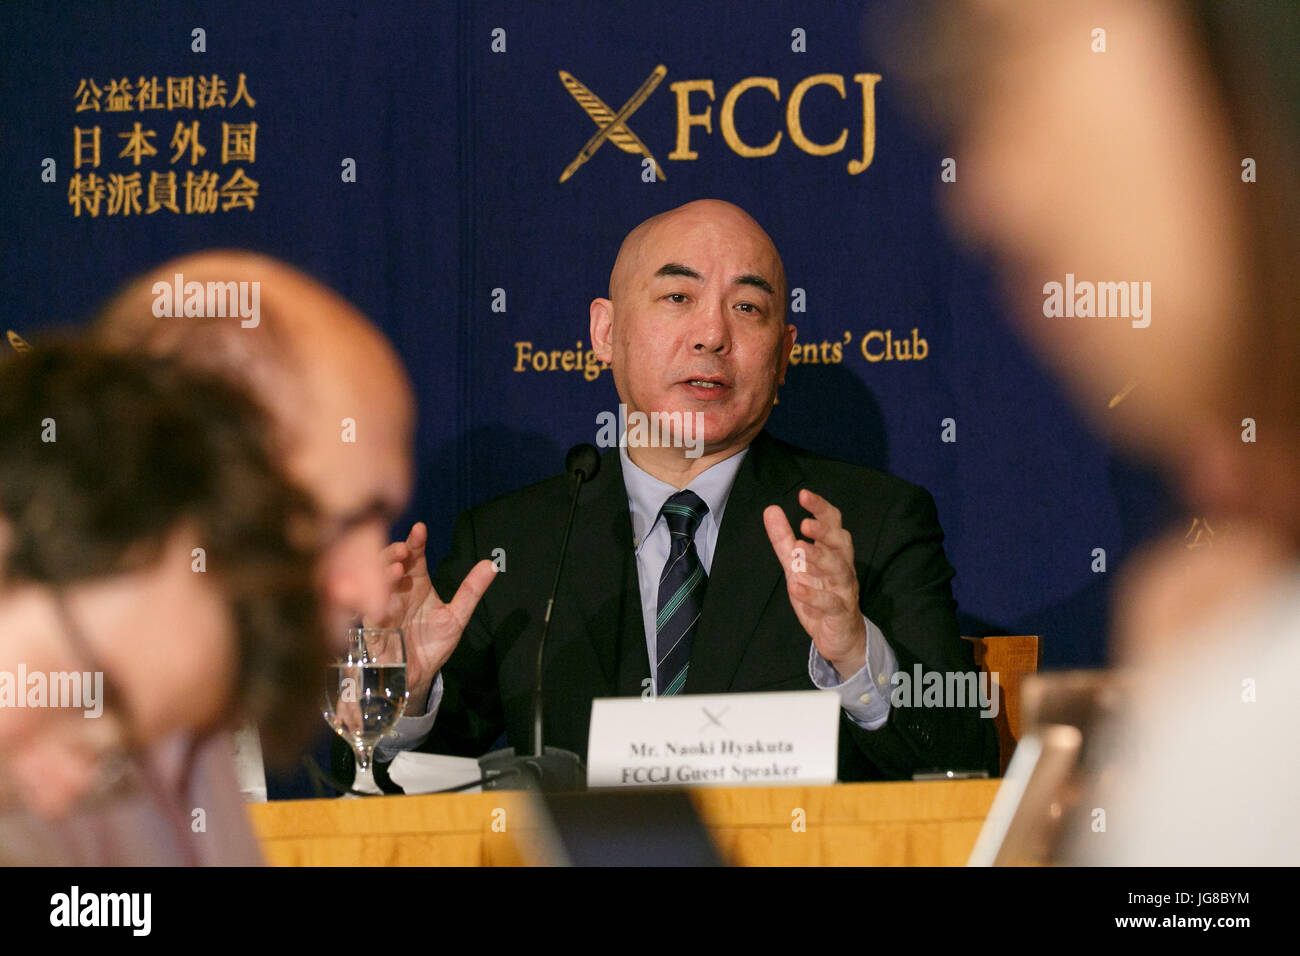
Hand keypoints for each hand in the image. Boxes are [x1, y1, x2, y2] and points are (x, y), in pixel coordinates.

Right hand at [371, 522, 496, 714]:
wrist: (417, 677)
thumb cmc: (432, 644)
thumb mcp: (456, 616)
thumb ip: (471, 590)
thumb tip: (492, 564)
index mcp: (415, 584)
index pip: (414, 557)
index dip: (416, 542)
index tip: (420, 529)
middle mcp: (396, 592)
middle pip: (388, 563)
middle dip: (393, 552)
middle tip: (405, 548)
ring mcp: (382, 608)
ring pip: (373, 584)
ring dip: (382, 574)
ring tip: (397, 568)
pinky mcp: (372, 630)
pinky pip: (366, 614)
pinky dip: (371, 603)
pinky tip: (381, 598)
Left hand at [763, 490, 866, 679]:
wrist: (840, 637)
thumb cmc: (820, 595)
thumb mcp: (797, 566)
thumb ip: (784, 539)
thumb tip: (771, 509)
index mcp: (834, 551)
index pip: (832, 524)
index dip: (820, 508)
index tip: (803, 494)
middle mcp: (843, 567)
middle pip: (841, 542)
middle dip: (824, 530)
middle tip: (804, 523)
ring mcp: (844, 590)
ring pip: (839, 570)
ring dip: (820, 558)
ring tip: (800, 549)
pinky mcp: (840, 613)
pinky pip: (830, 603)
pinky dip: (814, 596)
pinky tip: (796, 588)